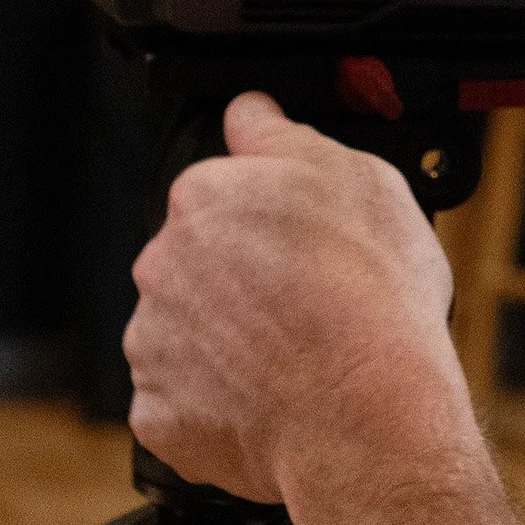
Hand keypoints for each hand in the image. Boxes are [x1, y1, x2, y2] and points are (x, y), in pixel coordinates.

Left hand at [125, 92, 474, 505]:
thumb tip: (250, 112)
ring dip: (228, 332)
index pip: (222, 184)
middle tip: (308, 294)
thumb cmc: (372, 293)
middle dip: (243, 270)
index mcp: (206, 194)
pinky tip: (272, 391)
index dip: (270, 209)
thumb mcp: (362, 176)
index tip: (302, 234)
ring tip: (297, 349)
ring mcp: (152, 341)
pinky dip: (220, 395)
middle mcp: (163, 261)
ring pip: (189, 324)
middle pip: (200, 256)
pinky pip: (184, 394)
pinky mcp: (155, 412)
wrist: (364, 412)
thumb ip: (285, 137)